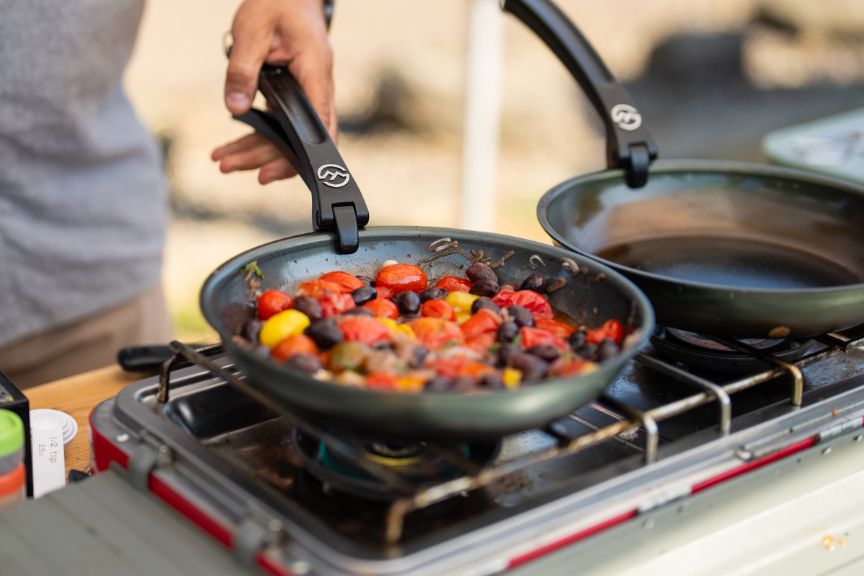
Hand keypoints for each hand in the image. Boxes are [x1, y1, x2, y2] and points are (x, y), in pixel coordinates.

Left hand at [212, 0, 334, 184]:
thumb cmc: (276, 6)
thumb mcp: (251, 32)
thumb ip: (242, 71)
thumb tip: (234, 108)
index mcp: (314, 71)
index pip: (319, 123)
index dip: (303, 154)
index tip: (274, 170)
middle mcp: (317, 89)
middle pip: (301, 139)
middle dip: (266, 158)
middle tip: (230, 167)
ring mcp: (307, 96)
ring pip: (288, 136)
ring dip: (256, 152)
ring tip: (223, 162)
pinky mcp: (294, 98)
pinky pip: (280, 125)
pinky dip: (256, 137)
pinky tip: (234, 148)